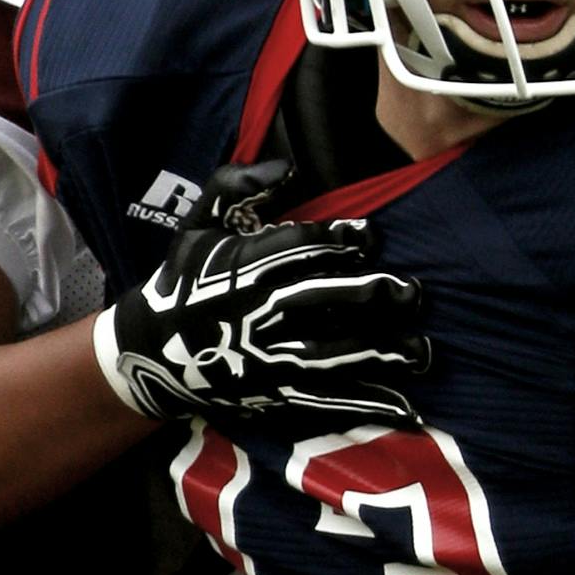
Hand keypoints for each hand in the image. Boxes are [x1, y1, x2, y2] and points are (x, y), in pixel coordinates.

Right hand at [94, 217, 426, 426]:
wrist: (152, 352)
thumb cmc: (185, 281)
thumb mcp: (199, 224)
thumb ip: (238, 189)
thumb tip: (289, 167)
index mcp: (242, 268)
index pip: (297, 250)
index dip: (337, 241)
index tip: (370, 236)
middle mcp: (257, 315)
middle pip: (321, 301)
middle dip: (370, 295)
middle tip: (412, 292)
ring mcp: (267, 360)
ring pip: (331, 356)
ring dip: (380, 354)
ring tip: (421, 352)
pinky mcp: (275, 395)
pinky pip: (326, 401)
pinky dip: (365, 405)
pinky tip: (405, 407)